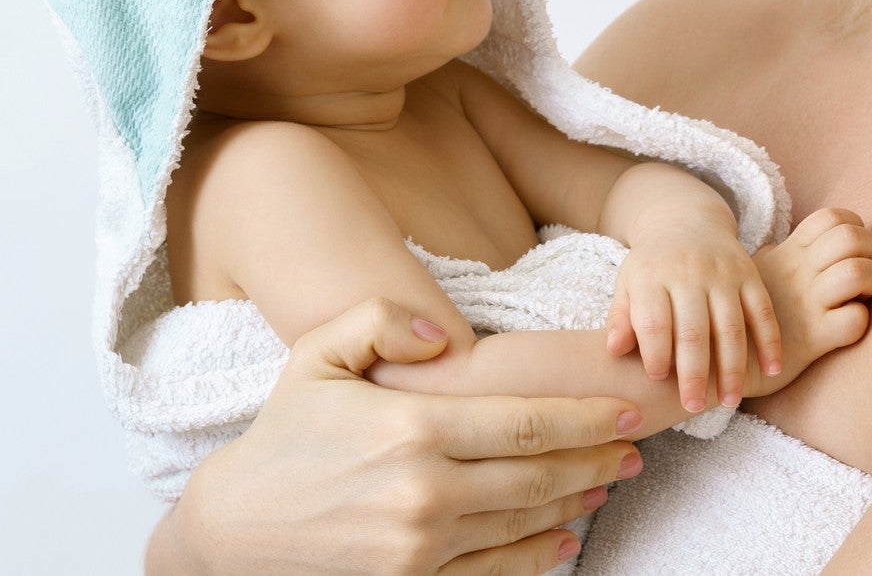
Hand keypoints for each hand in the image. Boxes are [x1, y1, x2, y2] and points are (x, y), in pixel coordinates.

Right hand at [148, 296, 644, 575]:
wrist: (234, 531)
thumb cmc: (282, 436)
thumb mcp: (317, 357)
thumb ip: (381, 320)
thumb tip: (447, 335)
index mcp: (411, 431)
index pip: (527, 422)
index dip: (588, 417)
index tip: (629, 408)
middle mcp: (425, 493)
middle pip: (540, 474)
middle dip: (598, 458)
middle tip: (637, 445)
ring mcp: (422, 548)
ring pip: (526, 521)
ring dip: (578, 500)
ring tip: (610, 479)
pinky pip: (497, 571)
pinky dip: (541, 554)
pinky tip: (567, 535)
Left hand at [605, 211, 782, 413]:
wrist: (686, 220)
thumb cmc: (653, 266)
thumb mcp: (628, 282)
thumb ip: (621, 317)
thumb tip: (614, 350)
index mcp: (652, 276)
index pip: (654, 321)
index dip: (655, 352)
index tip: (657, 378)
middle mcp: (689, 273)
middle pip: (693, 330)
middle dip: (694, 373)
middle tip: (693, 406)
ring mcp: (723, 274)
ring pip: (731, 326)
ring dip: (732, 367)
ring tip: (729, 400)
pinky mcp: (749, 274)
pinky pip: (763, 311)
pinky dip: (769, 342)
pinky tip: (771, 371)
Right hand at [741, 207, 871, 398]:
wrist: (714, 356)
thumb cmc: (740, 315)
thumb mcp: (752, 276)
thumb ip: (772, 259)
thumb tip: (777, 247)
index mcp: (789, 253)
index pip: (832, 217)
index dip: (855, 227)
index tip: (852, 251)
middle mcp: (799, 273)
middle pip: (851, 237)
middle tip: (868, 273)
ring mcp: (806, 305)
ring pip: (857, 272)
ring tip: (863, 297)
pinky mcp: (811, 340)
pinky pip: (854, 320)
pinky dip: (860, 320)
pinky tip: (847, 326)